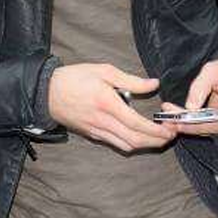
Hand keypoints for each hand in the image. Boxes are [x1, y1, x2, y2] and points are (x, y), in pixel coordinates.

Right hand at [48, 63, 176, 152]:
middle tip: (170, 135)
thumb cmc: (74, 78)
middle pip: (135, 140)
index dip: (157, 130)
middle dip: (156, 141)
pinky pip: (115, 144)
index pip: (138, 124)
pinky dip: (131, 143)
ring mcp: (96, 131)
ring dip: (145, 145)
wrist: (46, 92)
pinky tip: (138, 136)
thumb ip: (131, 80)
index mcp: (108, 104)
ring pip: (126, 146)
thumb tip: (153, 84)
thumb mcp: (104, 71)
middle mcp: (103, 122)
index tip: (171, 128)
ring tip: (158, 137)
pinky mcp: (91, 135)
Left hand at [158, 58, 217, 136]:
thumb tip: (191, 107)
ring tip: (169, 120)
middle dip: (194, 125)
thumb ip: (201, 87)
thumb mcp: (212, 70)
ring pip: (210, 129)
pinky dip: (189, 125)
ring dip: (188, 127)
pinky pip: (205, 128)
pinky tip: (175, 120)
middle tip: (175, 120)